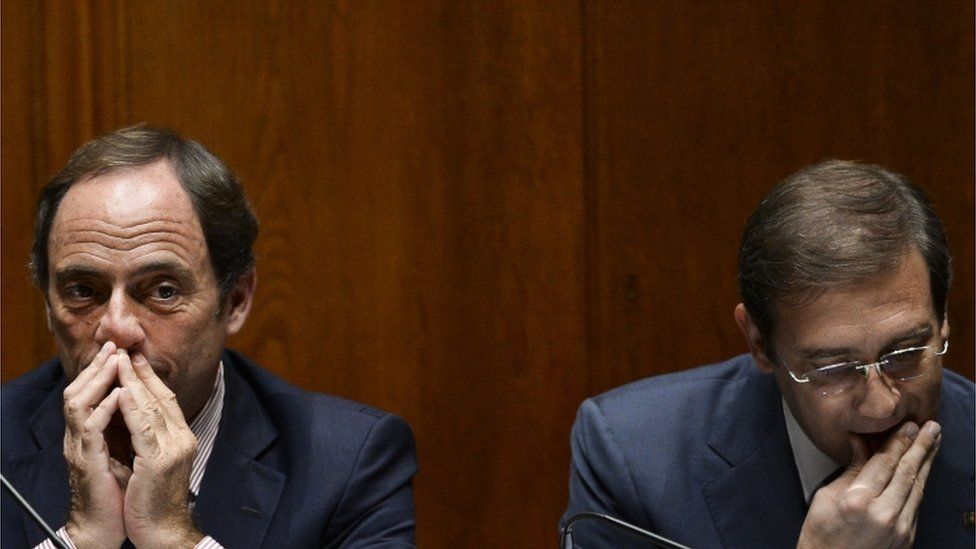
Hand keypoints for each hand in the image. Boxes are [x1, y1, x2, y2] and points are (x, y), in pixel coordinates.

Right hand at [62, 342, 128, 548]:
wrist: (107, 526)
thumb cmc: (118, 491)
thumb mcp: (125, 453)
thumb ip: (127, 430)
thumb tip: (143, 407)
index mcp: (91, 434)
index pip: (93, 394)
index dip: (104, 371)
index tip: (121, 350)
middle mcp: (81, 437)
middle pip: (80, 391)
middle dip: (97, 368)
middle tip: (113, 346)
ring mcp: (82, 449)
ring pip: (80, 404)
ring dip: (98, 381)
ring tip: (115, 362)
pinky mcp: (87, 463)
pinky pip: (91, 431)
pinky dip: (104, 411)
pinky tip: (118, 396)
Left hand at [116, 351, 203, 547]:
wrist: (163, 531)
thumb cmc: (154, 501)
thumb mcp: (156, 463)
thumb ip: (151, 438)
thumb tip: (136, 415)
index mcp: (183, 438)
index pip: (167, 400)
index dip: (150, 378)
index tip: (134, 360)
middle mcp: (182, 439)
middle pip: (161, 398)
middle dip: (141, 373)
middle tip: (126, 351)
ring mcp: (173, 449)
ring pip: (152, 408)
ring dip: (134, 383)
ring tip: (120, 364)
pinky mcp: (159, 461)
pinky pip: (143, 428)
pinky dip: (131, 408)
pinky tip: (122, 392)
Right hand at [798, 420, 941, 548]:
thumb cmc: (821, 534)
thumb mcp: (826, 496)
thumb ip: (850, 470)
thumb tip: (862, 442)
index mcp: (858, 501)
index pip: (885, 463)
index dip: (899, 441)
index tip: (911, 425)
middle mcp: (883, 514)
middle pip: (907, 472)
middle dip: (921, 446)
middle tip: (932, 426)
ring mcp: (899, 528)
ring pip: (917, 487)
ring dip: (927, 462)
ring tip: (934, 442)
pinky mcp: (907, 538)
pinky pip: (916, 504)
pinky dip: (920, 483)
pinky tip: (923, 469)